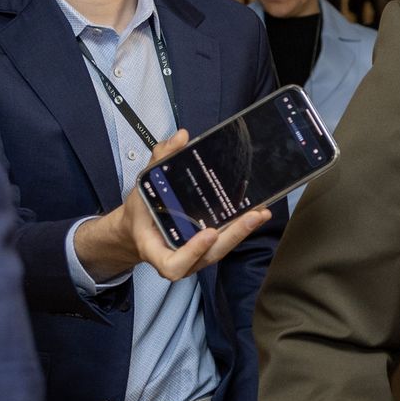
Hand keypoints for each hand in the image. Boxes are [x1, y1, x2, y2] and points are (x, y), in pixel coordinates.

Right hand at [73, 129, 272, 282]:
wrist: (139, 228)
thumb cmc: (141, 210)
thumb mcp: (144, 184)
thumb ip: (160, 159)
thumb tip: (180, 137)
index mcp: (155, 249)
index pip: (173, 264)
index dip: (191, 252)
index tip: (207, 234)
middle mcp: (178, 256)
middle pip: (208, 256)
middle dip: (232, 236)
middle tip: (251, 217)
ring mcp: (195, 255)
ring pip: (221, 250)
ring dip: (242, 233)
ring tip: (260, 213)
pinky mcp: (207, 248)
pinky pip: (224, 242)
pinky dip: (240, 229)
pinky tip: (256, 212)